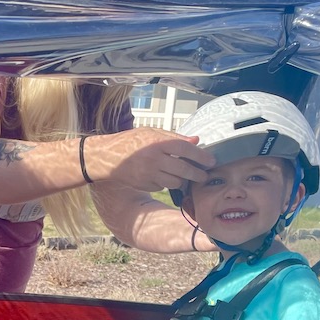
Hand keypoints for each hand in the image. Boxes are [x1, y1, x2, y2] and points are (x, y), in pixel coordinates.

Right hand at [83, 128, 216, 191]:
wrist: (108, 158)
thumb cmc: (131, 142)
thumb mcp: (152, 133)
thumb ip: (174, 137)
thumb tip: (196, 140)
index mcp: (158, 142)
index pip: (186, 149)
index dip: (201, 156)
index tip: (211, 161)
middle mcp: (155, 159)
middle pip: (184, 170)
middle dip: (197, 174)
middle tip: (204, 175)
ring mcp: (150, 174)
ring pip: (175, 182)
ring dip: (183, 180)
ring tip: (185, 176)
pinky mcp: (145, 185)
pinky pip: (163, 186)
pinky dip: (167, 183)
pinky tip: (164, 177)